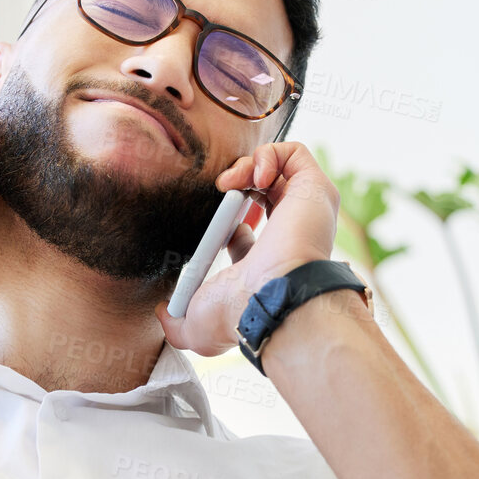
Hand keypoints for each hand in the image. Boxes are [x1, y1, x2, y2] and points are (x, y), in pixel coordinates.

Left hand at [154, 140, 339, 356]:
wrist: (270, 298)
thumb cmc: (238, 313)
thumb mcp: (194, 325)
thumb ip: (175, 324)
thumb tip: (163, 314)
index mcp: (267, 261)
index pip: (249, 229)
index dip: (228, 217)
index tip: (218, 226)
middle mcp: (291, 234)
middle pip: (265, 191)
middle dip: (238, 181)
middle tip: (222, 190)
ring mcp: (306, 211)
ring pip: (279, 169)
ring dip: (249, 165)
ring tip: (234, 182)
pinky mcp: (315, 190)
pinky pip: (296, 153)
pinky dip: (269, 154)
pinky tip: (254, 176)